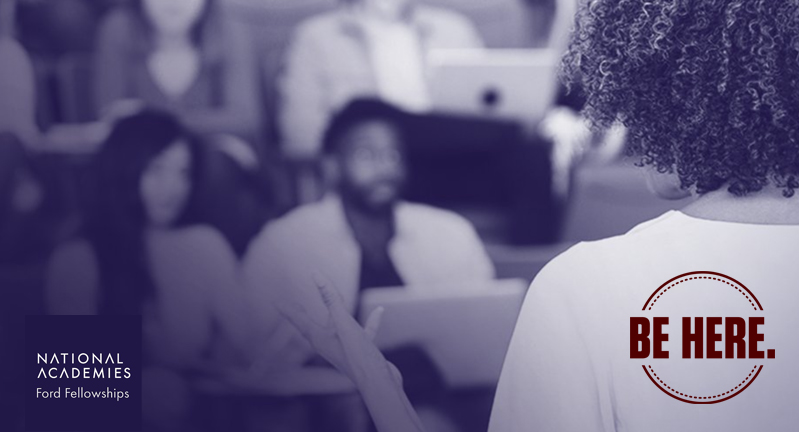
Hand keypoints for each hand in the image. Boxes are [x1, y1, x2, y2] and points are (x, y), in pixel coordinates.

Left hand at [279, 274, 423, 431]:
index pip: (299, 320)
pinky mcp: (362, 352)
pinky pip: (364, 332)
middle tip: (291, 307)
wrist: (380, 385)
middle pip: (312, 325)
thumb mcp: (344, 323)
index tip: (275, 302)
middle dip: (302, 315)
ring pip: (338, 327)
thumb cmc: (358, 357)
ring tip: (338, 301)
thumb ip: (331, 299)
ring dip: (338, 313)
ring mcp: (346, 349)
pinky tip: (379, 311)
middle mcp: (329, 344)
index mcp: (319, 339)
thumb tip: (316, 275)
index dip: (288, 309)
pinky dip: (370, 322)